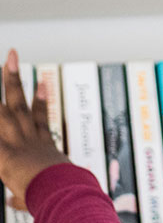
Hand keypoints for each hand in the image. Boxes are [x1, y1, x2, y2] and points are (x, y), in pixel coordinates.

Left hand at [0, 49, 69, 209]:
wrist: (64, 191)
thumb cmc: (60, 194)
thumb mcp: (40, 193)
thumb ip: (21, 196)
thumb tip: (12, 200)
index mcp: (43, 147)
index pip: (40, 118)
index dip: (40, 99)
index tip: (41, 82)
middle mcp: (31, 138)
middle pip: (19, 103)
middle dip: (13, 79)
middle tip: (11, 56)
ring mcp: (20, 142)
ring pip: (9, 108)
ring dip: (6, 84)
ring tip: (5, 62)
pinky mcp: (7, 153)